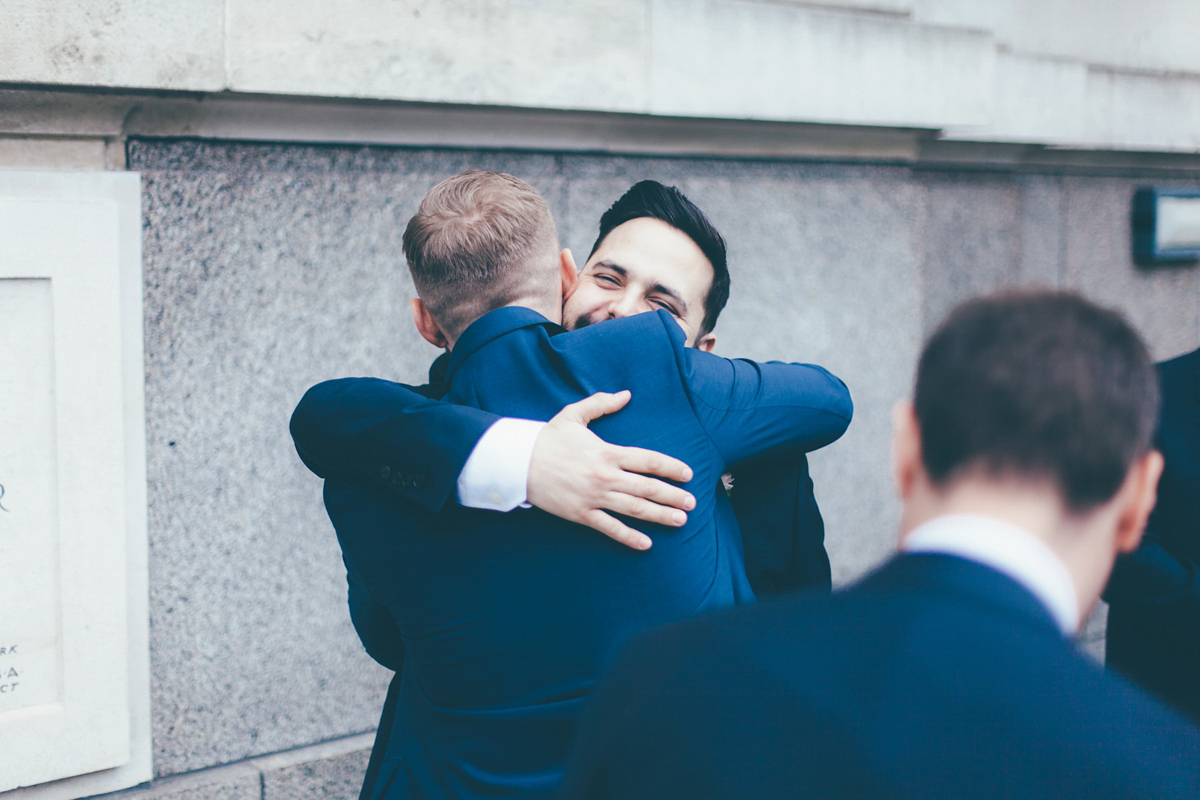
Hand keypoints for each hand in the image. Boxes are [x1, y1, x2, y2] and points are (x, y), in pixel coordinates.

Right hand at [527, 390, 694, 549]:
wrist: (518, 462)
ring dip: (660, 516)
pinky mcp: (581, 513)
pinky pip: (609, 527)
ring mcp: (594, 496)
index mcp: (607, 452)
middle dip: (673, 496)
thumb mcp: (573, 415)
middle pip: (647, 487)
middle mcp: (605, 476)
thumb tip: (625, 394)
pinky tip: (646, 543)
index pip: (647, 460)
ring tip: (680, 521)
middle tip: (692, 503)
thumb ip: (601, 404)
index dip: (670, 467)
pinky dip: (629, 537)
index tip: (688, 474)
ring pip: (634, 509)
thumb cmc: (547, 438)